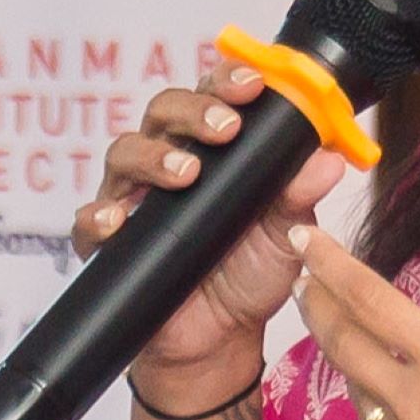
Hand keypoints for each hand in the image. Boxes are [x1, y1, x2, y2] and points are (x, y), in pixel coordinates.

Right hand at [75, 39, 343, 412]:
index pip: (212, 95)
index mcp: (213, 148)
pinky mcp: (109, 244)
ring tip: (185, 174)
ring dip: (152, 156)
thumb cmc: (251, 271)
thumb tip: (330, 160)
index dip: (227, 81)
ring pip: (124, 154)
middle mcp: (168, 162)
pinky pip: (89, 221)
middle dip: (193, 111)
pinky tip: (118, 220)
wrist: (221, 338)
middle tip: (223, 129)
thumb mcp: (287, 233)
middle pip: (163, 111)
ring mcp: (134, 200)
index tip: (251, 86)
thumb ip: (301, 195)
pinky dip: (100, 216)